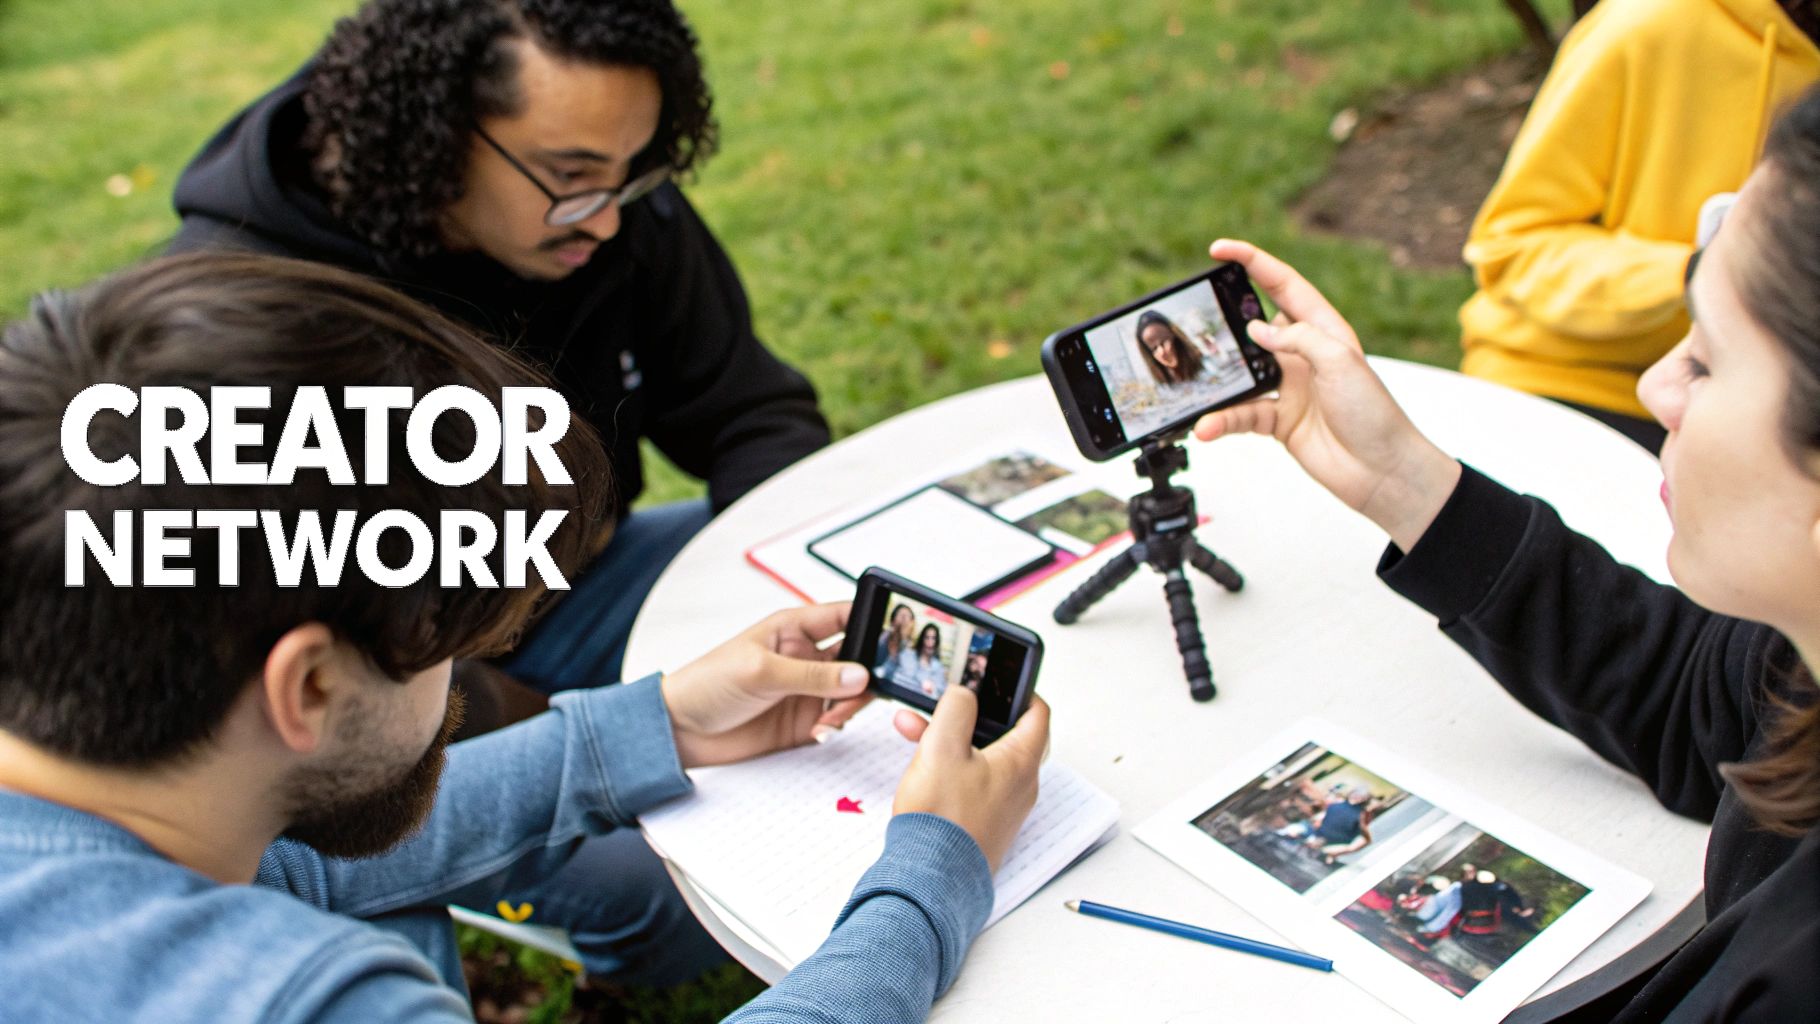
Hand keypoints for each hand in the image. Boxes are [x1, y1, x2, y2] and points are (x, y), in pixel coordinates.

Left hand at [661, 604, 870, 768]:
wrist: (680, 730)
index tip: (893, 636)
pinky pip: (837, 719)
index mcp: (794, 628)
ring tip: (828, 718)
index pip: (845, 616)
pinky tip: (818, 731)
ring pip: (853, 692)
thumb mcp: (760, 672)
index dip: (871, 620)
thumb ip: (812, 675)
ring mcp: (807, 689)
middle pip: (858, 656)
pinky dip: (836, 725)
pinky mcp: (804, 720)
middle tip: (866, 687)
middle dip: (869, 671)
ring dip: (849, 705)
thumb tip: (860, 674)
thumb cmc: (707, 684)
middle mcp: (806, 656)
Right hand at [890, 687, 1049, 870]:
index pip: (1037, 713)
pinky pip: (970, 781)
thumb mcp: (943, 747)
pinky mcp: (982, 822)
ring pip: (979, 757)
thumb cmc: (942, 820)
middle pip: (1002, 734)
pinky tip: (919, 765)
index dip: (1019, 690)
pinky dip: (948, 765)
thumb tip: (965, 695)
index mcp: (1020, 762)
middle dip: (967, 714)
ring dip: (949, 738)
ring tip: (912, 728)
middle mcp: (1019, 785)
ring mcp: (1001, 806)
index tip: (1000, 679)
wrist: (930, 879)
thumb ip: (956, 709)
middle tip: (944, 703)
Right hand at [1192, 239, 1461, 550]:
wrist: (1383, 471)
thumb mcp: (1340, 361)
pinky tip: (1207, 426)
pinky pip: (1241, 414)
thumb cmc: (1373, 412)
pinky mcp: (1278, 420)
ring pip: (1240, 373)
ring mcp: (1288, 387)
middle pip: (1252, 325)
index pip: (1282, 284)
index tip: (1218, 250)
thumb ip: (1298, 337)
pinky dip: (1222, 420)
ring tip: (1190, 381)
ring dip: (1216, 380)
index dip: (1251, 262)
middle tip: (1191, 318)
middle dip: (1221, 320)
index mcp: (1322, 329)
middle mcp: (1302, 354)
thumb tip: (1256, 327)